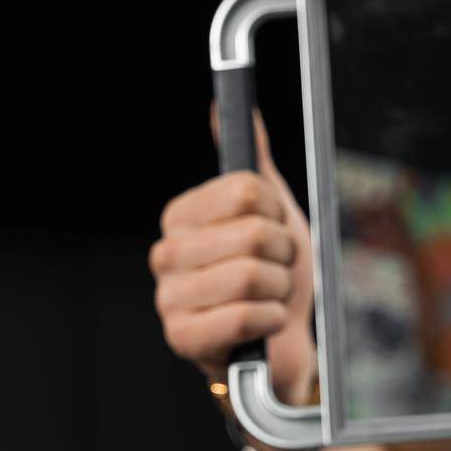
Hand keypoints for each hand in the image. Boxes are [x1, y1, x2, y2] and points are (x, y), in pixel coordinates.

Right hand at [150, 108, 317, 404]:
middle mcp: (166, 253)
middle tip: (275, 271)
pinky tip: (262, 326)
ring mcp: (169, 298)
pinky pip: (246, 315)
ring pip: (253, 276)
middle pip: (254, 233)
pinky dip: (272, 321)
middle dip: (284, 256)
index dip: (276, 213)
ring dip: (280, 290)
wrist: (282, 344)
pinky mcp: (181, 339)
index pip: (247, 190)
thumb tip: (227, 106)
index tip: (273, 231)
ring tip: (268, 298)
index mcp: (182, 216)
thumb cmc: (275, 277)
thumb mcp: (272, 212)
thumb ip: (252, 163)